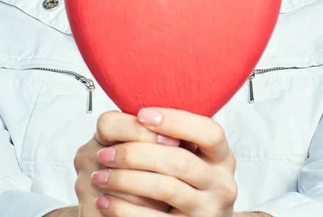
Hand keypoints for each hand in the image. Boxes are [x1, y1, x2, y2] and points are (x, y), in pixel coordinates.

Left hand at [92, 107, 237, 216]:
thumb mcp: (184, 154)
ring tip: (100, 176)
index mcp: (221, 156)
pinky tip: (105, 201)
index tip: (142, 114)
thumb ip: (169, 135)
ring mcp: (208, 210)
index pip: (209, 132)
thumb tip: (137, 114)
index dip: (176, 121)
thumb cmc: (177, 181)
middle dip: (137, 154)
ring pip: (166, 188)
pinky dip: (124, 209)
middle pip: (180, 161)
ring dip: (126, 180)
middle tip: (105, 153)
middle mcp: (222, 183)